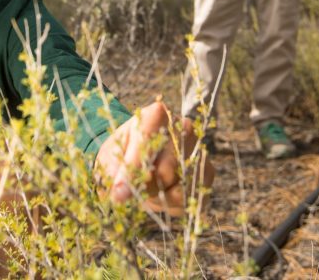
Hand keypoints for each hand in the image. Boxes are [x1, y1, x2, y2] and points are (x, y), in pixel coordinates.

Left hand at [95, 101, 214, 215]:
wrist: (140, 157)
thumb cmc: (123, 152)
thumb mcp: (111, 156)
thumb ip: (116, 172)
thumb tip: (119, 194)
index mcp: (156, 115)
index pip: (148, 140)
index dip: (133, 168)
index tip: (120, 190)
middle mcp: (183, 127)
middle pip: (166, 168)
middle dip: (146, 184)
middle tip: (135, 186)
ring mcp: (198, 149)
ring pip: (180, 184)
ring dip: (160, 194)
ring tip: (148, 187)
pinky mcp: (207, 173)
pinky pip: (190, 197)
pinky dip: (172, 203)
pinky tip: (162, 193)